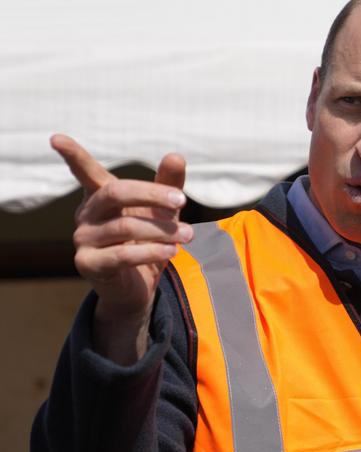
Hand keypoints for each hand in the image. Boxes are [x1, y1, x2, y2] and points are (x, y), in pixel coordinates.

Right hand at [51, 134, 191, 362]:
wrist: (138, 289)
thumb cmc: (148, 243)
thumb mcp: (163, 213)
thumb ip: (168, 186)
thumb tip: (176, 155)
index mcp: (100, 198)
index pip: (84, 172)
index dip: (73, 155)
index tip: (56, 138)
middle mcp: (86, 215)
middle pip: (115, 193)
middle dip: (152, 194)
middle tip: (182, 200)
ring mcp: (83, 239)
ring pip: (125, 226)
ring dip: (162, 231)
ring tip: (189, 235)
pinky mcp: (88, 264)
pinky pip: (121, 255)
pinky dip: (151, 251)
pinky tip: (172, 251)